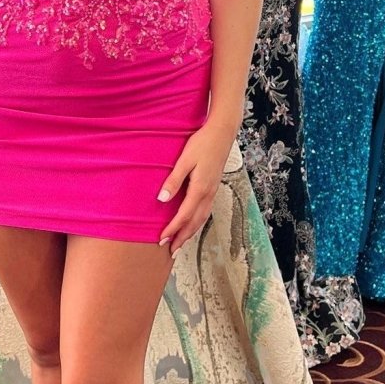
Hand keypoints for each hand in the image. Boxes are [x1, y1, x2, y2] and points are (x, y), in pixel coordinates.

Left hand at [157, 122, 235, 256]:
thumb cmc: (202, 143)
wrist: (222, 133)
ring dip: (190, 233)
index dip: (173, 229)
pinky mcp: (213, 187)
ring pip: (201, 219)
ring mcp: (213, 191)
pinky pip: (205, 211)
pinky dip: (197, 222)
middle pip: (195, 222)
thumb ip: (173, 180)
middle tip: (170, 251)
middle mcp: (208, 193)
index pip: (184, 215)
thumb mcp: (185, 160)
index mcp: (200, 188)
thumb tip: (162, 200)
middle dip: (182, 238)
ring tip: (180, 243)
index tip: (162, 239)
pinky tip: (192, 224)